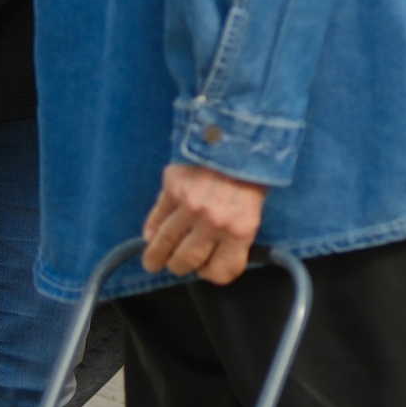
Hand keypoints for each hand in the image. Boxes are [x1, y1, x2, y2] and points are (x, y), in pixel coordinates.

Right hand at [141, 162, 267, 284]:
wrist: (243, 134)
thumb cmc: (252, 172)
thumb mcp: (254, 207)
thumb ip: (234, 233)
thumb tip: (213, 256)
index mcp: (241, 228)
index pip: (222, 270)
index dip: (212, 272)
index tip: (207, 268)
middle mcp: (214, 221)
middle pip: (186, 261)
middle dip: (181, 266)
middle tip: (178, 262)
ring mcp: (190, 205)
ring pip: (164, 244)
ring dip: (156, 256)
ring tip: (153, 261)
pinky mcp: (173, 188)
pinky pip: (156, 218)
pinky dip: (151, 230)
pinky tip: (151, 236)